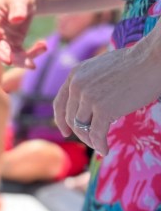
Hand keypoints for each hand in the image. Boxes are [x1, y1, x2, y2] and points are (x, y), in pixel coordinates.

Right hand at [0, 0, 47, 67]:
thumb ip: (18, 7)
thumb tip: (17, 19)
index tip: (9, 61)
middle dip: (14, 60)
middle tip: (31, 64)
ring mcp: (2, 40)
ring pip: (10, 57)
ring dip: (26, 58)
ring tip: (43, 48)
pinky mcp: (13, 44)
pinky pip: (20, 54)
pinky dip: (32, 53)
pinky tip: (43, 45)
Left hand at [54, 41, 158, 156]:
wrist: (153, 59)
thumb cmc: (134, 63)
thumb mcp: (101, 69)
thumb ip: (89, 83)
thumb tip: (86, 104)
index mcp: (75, 74)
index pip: (60, 103)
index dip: (60, 120)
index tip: (65, 132)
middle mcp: (77, 86)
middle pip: (71, 118)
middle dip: (79, 132)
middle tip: (89, 140)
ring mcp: (89, 98)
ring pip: (82, 127)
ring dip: (90, 140)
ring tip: (99, 145)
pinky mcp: (103, 110)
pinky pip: (96, 134)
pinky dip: (100, 145)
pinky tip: (105, 150)